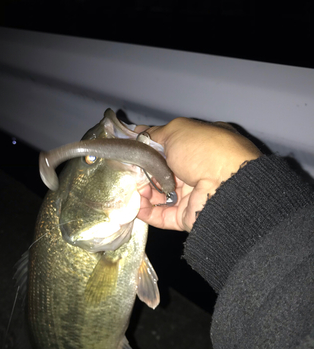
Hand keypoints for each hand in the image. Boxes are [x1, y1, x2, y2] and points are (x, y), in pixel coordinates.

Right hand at [136, 118, 260, 231]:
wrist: (224, 187)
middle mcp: (196, 171)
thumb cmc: (203, 151)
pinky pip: (160, 216)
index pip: (168, 148)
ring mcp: (191, 196)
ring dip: (141, 191)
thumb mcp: (177, 131)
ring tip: (128, 187)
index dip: (148, 149)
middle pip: (161, 172)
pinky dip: (145, 211)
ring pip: (158, 195)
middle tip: (125, 170)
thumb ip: (156, 134)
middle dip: (141, 172)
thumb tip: (139, 133)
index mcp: (199, 147)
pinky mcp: (184, 217)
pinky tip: (132, 204)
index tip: (130, 150)